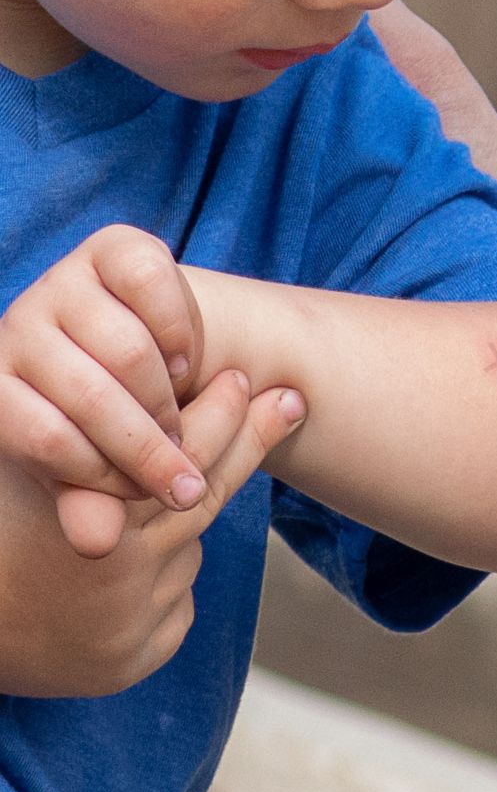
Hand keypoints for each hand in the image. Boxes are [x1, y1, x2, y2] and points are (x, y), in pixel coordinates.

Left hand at [0, 225, 212, 557]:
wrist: (144, 361)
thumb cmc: (106, 426)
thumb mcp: (94, 471)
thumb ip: (92, 504)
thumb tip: (98, 543)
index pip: (45, 438)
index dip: (104, 476)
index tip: (147, 500)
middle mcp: (16, 328)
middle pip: (90, 397)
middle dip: (150, 449)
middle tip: (184, 482)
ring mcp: (62, 284)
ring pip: (129, 350)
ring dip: (170, 400)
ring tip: (181, 426)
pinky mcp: (113, 248)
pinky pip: (156, 289)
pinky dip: (181, 333)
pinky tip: (182, 362)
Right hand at [0, 369, 304, 697]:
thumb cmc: (2, 536)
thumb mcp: (35, 481)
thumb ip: (84, 441)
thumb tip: (145, 371)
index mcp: (80, 511)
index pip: (175, 455)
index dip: (216, 415)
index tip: (242, 378)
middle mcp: (113, 563)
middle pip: (201, 494)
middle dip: (248, 442)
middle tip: (286, 400)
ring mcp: (131, 615)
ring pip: (190, 547)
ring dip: (187, 516)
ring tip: (182, 495)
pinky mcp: (140, 655)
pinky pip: (176, 601)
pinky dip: (166, 577)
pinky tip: (149, 569)